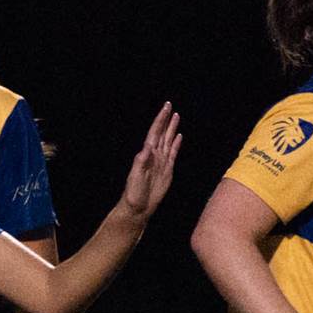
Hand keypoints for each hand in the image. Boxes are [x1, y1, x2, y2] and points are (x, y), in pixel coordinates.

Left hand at [118, 102, 181, 221]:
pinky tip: (179, 136)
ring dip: (171, 128)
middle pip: (162, 133)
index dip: (160, 120)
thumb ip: (141, 162)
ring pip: (168, 140)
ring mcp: (161, 161)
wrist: (139, 207)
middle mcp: (154, 155)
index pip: (155, 133)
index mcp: (146, 154)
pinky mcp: (167, 169)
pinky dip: (176, 143)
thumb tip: (147, 147)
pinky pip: (173, 152)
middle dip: (166, 119)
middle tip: (170, 105)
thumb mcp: (136, 176)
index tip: (166, 108)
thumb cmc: (134, 193)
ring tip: (176, 116)